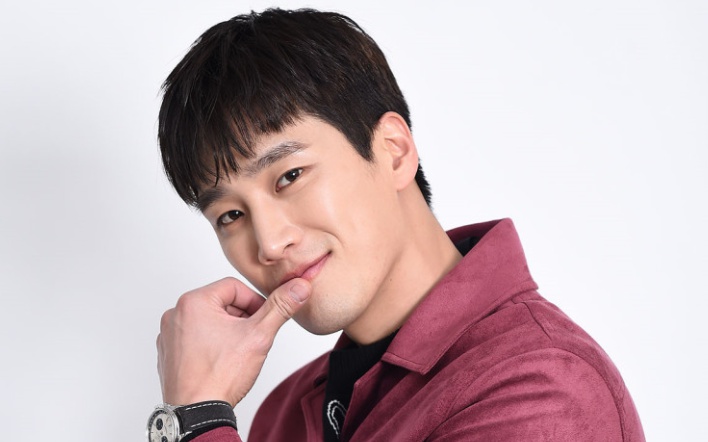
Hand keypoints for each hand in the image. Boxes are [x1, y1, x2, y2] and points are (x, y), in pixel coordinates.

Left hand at [156, 277, 310, 406]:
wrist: (197, 413)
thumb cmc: (220, 376)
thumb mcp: (259, 336)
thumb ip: (280, 307)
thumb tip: (298, 288)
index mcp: (193, 302)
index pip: (235, 287)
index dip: (255, 302)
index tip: (262, 321)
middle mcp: (175, 314)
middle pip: (221, 303)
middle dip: (241, 318)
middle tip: (251, 339)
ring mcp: (169, 334)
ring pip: (208, 321)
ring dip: (226, 331)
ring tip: (235, 353)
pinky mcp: (168, 352)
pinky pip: (194, 337)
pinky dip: (210, 345)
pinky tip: (220, 362)